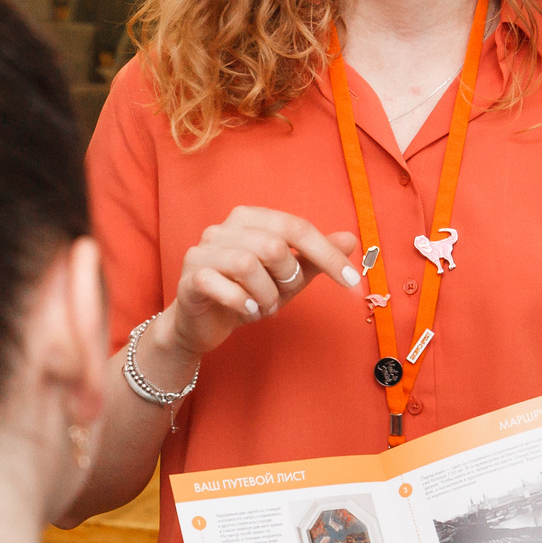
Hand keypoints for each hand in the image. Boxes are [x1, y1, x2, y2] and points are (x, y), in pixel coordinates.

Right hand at [156, 208, 360, 363]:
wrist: (204, 324)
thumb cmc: (248, 294)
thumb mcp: (288, 278)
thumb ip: (315, 259)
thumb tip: (351, 239)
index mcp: (251, 218)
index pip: (297, 227)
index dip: (327, 254)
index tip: (352, 281)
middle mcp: (224, 228)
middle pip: (273, 245)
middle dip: (287, 279)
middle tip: (281, 297)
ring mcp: (202, 250)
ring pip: (247, 264)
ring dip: (265, 295)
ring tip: (263, 307)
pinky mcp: (189, 276)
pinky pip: (220, 285)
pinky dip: (242, 303)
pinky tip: (246, 311)